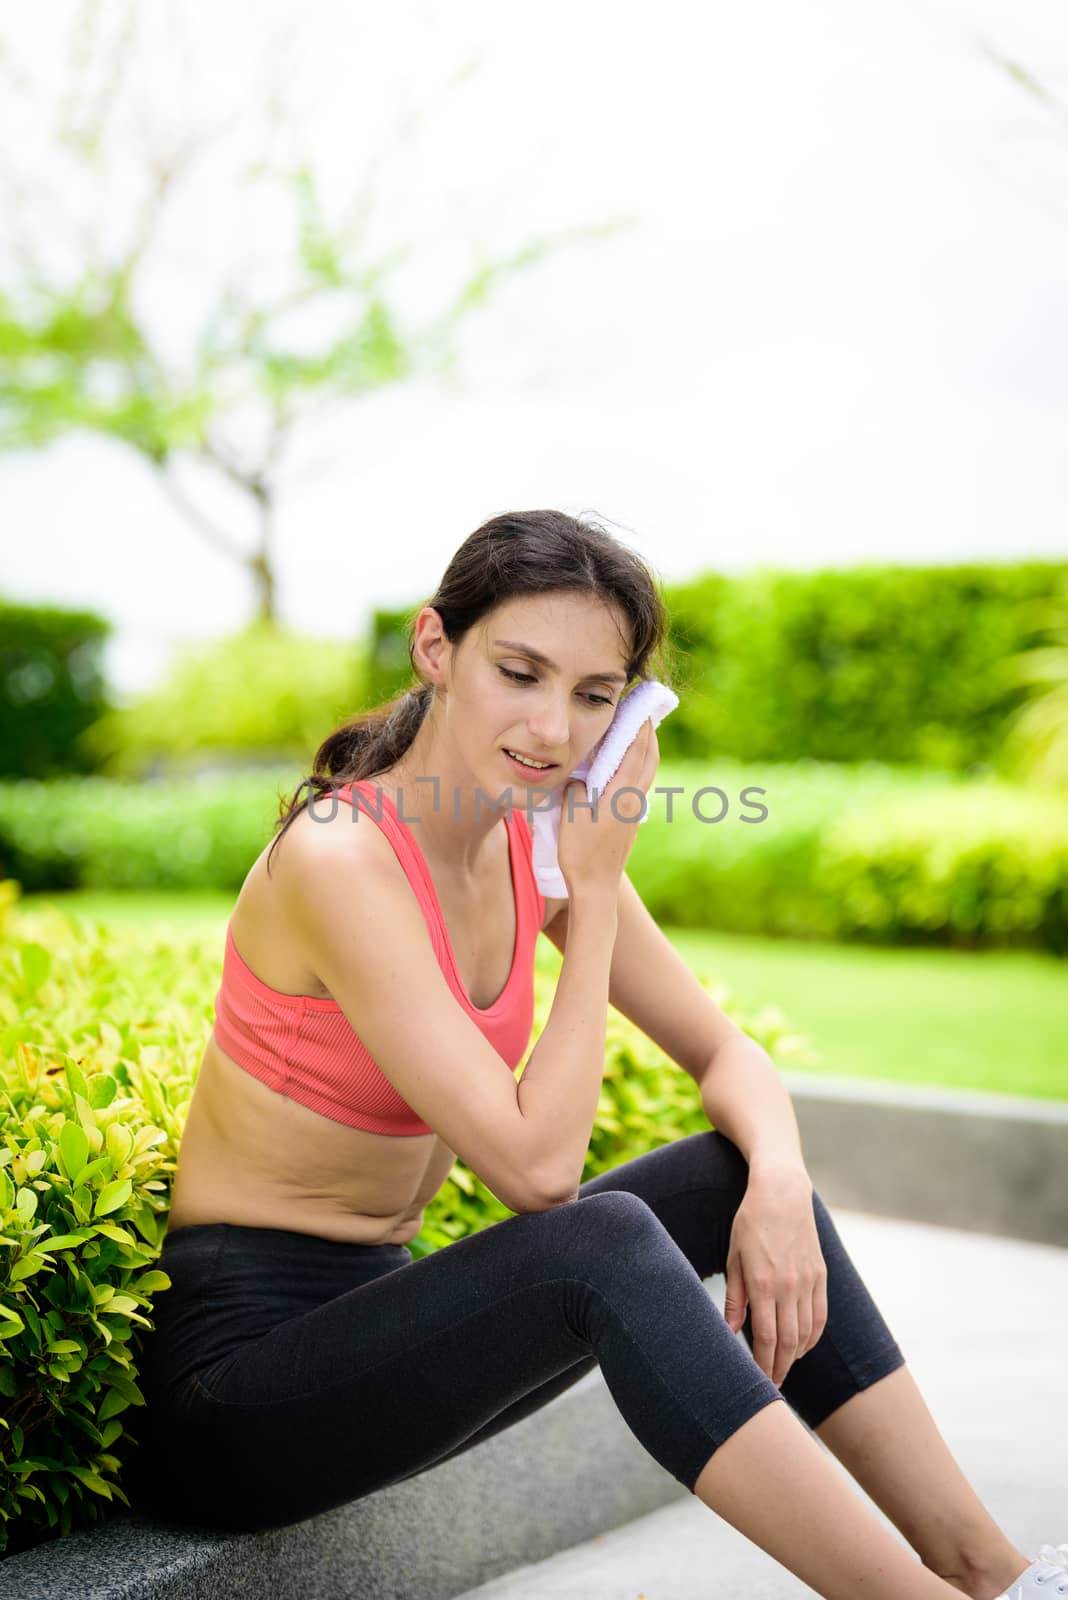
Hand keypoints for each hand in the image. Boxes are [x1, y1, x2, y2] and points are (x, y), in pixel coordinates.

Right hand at [557, 717, 658, 895]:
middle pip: (651, 758)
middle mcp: (635, 800)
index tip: (637, 705)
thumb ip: (576, 787)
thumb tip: (581, 775)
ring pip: (648, 772)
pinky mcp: (632, 821)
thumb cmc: (579, 852)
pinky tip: (626, 765)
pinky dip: (638, 766)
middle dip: (649, 733)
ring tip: (637, 733)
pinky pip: (640, 784)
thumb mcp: (570, 813)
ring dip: (646, 750)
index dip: (638, 725)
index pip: (636, 750)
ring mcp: (636, 812)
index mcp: (622, 794)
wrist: (595, 887)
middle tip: (642, 712)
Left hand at [722, 1164, 827, 1388]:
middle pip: (787, 1342)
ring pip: (805, 1333)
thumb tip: (727, 1331)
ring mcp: (808, 1281)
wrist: (782, 1191)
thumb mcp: (733, 1256)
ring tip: (782, 1369)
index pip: (764, 1338)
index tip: (758, 1382)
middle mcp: (788, 1286)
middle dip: (778, 1369)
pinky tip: (801, 1346)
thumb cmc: (750, 1222)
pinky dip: (812, 1337)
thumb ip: (733, 1296)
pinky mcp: (820, 1275)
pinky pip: (820, 1316)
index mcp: (762, 1282)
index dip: (762, 1365)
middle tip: (771, 1389)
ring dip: (794, 1356)